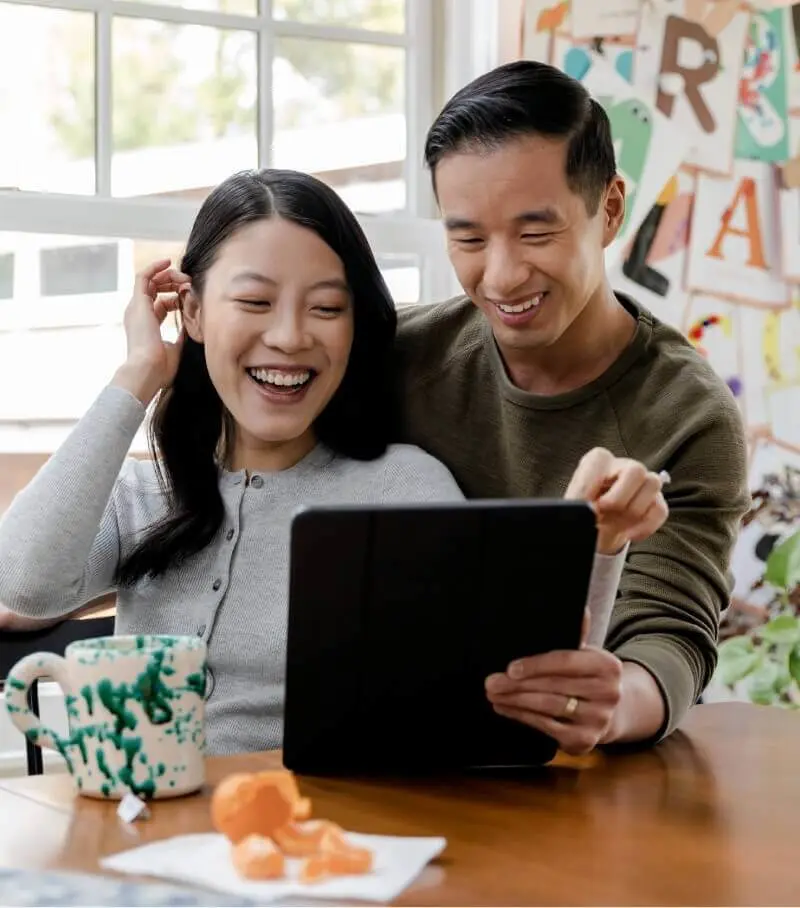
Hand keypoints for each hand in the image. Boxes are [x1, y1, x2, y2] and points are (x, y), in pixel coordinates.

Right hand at [115, 259, 189, 403]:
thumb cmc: (160, 367)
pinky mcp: (138, 302)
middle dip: (174, 284)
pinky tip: (169, 263)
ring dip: (169, 275)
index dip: (178, 298)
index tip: (192, 298)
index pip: (161, 304)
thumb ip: (180, 336)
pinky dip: (155, 267)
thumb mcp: (175, 348)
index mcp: (147, 326)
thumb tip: (190, 327)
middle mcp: (139, 314)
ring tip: (185, 277)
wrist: (147, 370)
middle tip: (190, 284)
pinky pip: (143, 276)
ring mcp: (137, 307)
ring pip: (150, 281)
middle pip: (155, 290)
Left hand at [485, 646, 623, 754]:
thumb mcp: (587, 655)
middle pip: (553, 686)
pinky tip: (506, 708)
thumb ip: (577, 635)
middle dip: (517, 685)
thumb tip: (579, 610)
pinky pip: (547, 727)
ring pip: (548, 707)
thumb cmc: (588, 676)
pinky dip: (522, 716)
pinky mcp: (585, 740)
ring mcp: (598, 719)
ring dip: (515, 701)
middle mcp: (608, 694)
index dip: (536, 665)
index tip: (510, 668)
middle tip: (491, 682)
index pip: (566, 662)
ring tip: (494, 694)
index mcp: (608, 666)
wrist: (612, 712)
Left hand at [565, 447, 667, 553]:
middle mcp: (623, 466)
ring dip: (633, 512)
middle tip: (604, 512)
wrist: (599, 529)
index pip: (599, 461)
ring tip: (615, 524)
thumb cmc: (586, 510)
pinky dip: (644, 527)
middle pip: (636, 470)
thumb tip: (580, 509)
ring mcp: (644, 481)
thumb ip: (576, 503)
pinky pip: (660, 509)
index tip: (585, 506)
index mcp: (598, 461)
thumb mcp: (574, 505)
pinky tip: (629, 534)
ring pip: (652, 484)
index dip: (591, 486)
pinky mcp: (657, 500)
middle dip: (619, 498)